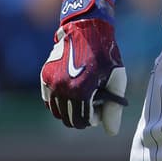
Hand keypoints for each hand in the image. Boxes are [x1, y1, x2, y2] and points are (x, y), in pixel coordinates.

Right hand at [40, 0, 127, 134]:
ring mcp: (51, 83)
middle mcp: (63, 90)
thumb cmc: (106, 54)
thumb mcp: (116, 79)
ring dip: (70, 109)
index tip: (101, 106)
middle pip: (70, 120)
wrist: (86, 29)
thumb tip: (111, 131)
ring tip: (83, 96)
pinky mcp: (45, 77)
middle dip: (82, 116)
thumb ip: (114, 107)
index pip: (84, 121)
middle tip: (93, 102)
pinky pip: (49, 100)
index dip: (95, 118)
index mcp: (81, 92)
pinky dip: (59, 101)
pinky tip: (71, 91)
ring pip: (57, 112)